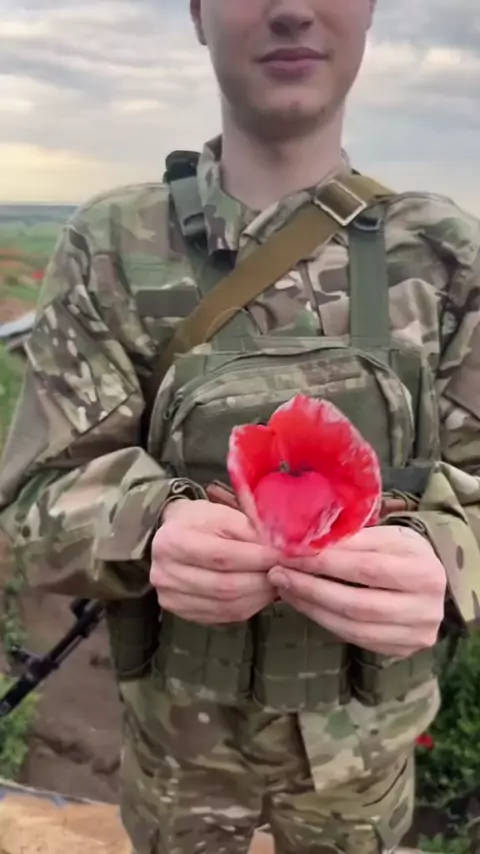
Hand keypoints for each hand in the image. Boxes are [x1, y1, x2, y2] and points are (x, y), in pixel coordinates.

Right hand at [150, 499, 279, 624]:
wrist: (168, 537)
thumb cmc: (198, 521)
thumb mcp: (221, 513)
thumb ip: (248, 529)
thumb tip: (279, 549)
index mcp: (173, 542)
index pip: (222, 556)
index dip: (256, 558)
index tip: (281, 556)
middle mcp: (166, 574)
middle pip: (224, 586)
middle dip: (261, 580)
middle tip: (283, 571)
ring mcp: (171, 598)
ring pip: (227, 605)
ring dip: (258, 596)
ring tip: (274, 582)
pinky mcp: (182, 613)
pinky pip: (223, 616)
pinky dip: (247, 606)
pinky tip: (258, 594)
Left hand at [268, 525, 446, 656]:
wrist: (431, 581)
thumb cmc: (403, 552)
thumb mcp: (387, 536)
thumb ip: (353, 541)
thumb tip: (305, 542)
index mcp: (425, 573)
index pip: (366, 568)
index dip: (325, 563)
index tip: (290, 554)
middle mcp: (426, 609)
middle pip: (357, 603)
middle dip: (311, 588)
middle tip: (278, 574)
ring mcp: (415, 636)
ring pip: (352, 627)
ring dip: (311, 607)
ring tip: (285, 588)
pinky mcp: (400, 650)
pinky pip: (354, 638)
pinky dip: (324, 620)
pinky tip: (303, 603)